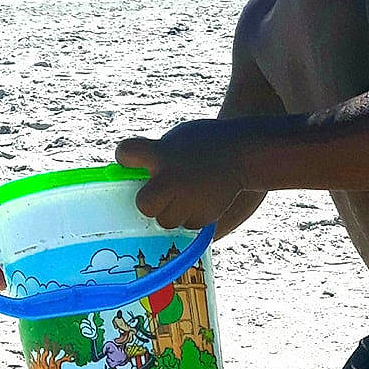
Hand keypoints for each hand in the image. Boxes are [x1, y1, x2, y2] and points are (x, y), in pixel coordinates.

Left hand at [114, 122, 246, 232]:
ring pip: (165, 221)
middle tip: (159, 194)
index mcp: (161, 154)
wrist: (242, 153)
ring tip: (183, 198)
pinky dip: (190, 218)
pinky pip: (186, 226)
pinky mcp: (203, 216)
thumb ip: (155, 158)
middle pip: (143, 204)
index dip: (127, 158)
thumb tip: (136, 180)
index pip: (125, 154)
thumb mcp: (176, 141)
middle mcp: (171, 179)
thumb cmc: (204, 144)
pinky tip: (198, 202)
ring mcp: (187, 200)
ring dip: (170, 212)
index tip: (134, 160)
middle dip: (149, 201)